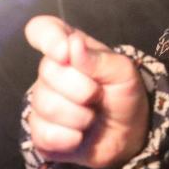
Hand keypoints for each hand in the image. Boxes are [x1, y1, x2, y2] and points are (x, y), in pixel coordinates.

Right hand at [25, 15, 148, 168]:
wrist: (128, 133)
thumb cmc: (123, 94)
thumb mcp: (123, 73)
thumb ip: (99, 59)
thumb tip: (72, 44)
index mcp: (69, 48)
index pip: (42, 30)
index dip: (48, 38)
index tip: (63, 52)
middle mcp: (50, 72)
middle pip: (47, 71)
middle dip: (82, 88)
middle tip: (98, 95)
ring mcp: (42, 102)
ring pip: (47, 105)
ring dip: (80, 116)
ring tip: (92, 116)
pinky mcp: (40, 133)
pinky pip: (45, 134)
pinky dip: (70, 138)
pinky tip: (80, 135)